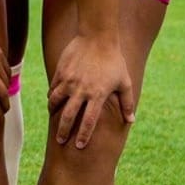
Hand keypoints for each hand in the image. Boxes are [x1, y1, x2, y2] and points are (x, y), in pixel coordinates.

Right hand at [48, 31, 136, 148]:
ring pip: (55, 102)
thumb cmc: (114, 61)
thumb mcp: (125, 82)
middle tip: (60, 141)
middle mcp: (81, 90)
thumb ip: (127, 103)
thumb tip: (131, 120)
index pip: (88, 121)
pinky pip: (53, 88)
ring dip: (53, 112)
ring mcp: (69, 80)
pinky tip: (53, 100)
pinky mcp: (60, 72)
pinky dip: (52, 96)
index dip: (83, 135)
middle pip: (68, 116)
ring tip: (53, 118)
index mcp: (97, 95)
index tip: (79, 146)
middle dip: (63, 131)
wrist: (98, 37)